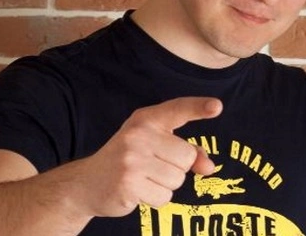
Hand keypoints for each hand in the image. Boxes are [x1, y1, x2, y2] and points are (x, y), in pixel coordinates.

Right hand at [76, 97, 222, 217]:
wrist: (87, 183)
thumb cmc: (130, 159)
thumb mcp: (156, 145)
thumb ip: (187, 150)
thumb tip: (209, 167)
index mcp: (147, 119)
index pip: (178, 109)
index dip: (199, 107)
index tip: (217, 106)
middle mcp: (139, 135)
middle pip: (186, 157)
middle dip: (176, 167)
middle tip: (151, 166)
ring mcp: (132, 160)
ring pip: (177, 179)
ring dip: (165, 184)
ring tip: (143, 178)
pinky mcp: (128, 184)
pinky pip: (165, 197)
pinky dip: (155, 198)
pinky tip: (137, 190)